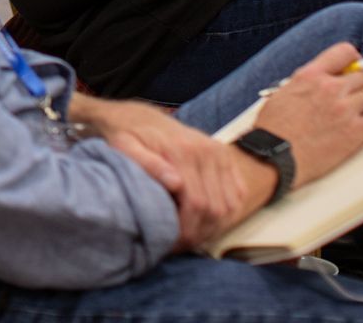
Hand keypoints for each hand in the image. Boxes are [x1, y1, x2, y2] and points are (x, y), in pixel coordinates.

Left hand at [78, 98, 249, 249]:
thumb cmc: (129, 137)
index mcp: (183, 151)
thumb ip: (146, 164)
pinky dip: (227, 214)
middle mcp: (207, 151)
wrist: (142, 117)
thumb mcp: (125, 146)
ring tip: (191, 236)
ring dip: (213, 228)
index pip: (196, 204)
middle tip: (179, 246)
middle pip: (215, 209)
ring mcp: (220, 153)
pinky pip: (238, 195)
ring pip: (229, 206)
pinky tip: (206, 222)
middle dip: (198, 234)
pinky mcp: (226, 157)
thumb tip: (175, 184)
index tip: (170, 244)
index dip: (185, 230)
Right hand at [251, 43, 362, 187]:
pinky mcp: (355, 132)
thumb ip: (304, 87)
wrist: (271, 155)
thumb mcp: (282, 95)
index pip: (341, 54)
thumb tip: (316, 90)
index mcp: (310, 76)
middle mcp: (330, 88)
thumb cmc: (271, 130)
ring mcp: (345, 109)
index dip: (356, 57)